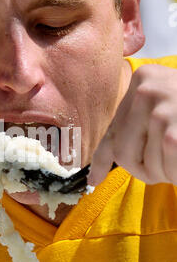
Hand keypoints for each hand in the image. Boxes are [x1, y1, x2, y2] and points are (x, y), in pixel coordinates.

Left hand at [88, 64, 176, 185]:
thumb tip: (97, 172)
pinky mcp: (174, 134)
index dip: (101, 161)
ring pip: (141, 164)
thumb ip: (136, 129)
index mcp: (142, 81)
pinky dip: (174, 173)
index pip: (113, 130)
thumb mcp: (163, 109)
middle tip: (165, 167)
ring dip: (163, 172)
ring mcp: (162, 109)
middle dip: (142, 169)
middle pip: (122, 152)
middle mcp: (147, 89)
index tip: (93, 180)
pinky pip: (162, 168)